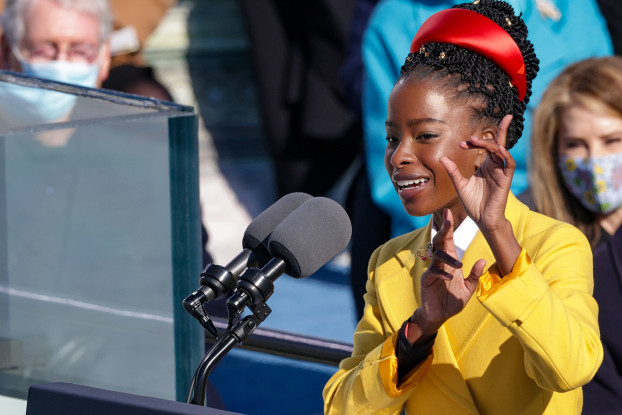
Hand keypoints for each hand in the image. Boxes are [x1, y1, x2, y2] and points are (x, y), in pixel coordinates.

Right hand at [412, 209, 486, 339]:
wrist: (439, 315)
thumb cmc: (452, 300)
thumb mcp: (469, 288)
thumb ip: (474, 275)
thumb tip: (482, 260)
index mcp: (450, 262)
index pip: (448, 240)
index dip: (448, 227)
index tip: (449, 212)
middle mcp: (439, 263)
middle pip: (439, 242)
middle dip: (443, 230)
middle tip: (447, 219)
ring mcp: (431, 270)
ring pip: (436, 256)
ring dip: (447, 259)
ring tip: (458, 266)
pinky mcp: (426, 280)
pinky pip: (432, 272)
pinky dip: (441, 273)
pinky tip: (449, 277)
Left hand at [440, 114, 513, 233]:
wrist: (482, 219)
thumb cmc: (473, 203)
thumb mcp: (460, 185)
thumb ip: (453, 171)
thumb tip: (442, 158)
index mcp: (486, 166)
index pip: (485, 146)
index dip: (474, 142)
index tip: (461, 144)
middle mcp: (495, 166)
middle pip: (498, 143)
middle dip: (495, 132)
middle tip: (472, 136)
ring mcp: (501, 172)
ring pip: (501, 151)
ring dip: (491, 143)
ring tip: (476, 140)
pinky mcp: (506, 180)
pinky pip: (509, 164)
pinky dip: (505, 155)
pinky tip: (499, 149)